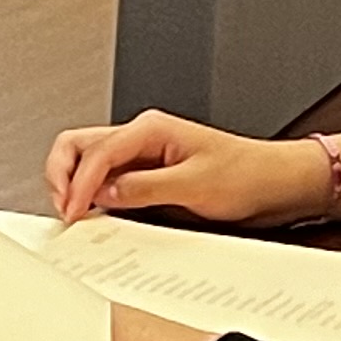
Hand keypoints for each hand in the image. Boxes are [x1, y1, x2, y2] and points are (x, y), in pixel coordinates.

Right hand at [46, 109, 330, 225]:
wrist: (279, 183)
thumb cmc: (249, 175)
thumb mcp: (196, 185)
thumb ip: (144, 187)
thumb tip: (105, 193)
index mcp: (151, 129)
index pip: (97, 153)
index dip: (79, 184)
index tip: (74, 211)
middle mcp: (141, 137)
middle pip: (78, 145)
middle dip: (61, 174)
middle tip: (63, 206)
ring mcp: (141, 154)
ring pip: (86, 160)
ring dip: (73, 183)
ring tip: (73, 210)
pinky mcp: (146, 173)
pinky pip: (105, 178)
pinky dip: (91, 193)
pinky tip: (94, 211)